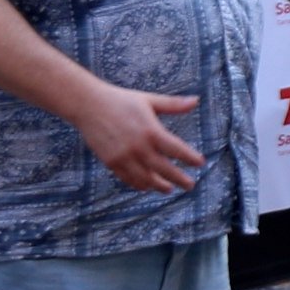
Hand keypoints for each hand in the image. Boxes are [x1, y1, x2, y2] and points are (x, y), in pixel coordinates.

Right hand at [74, 80, 205, 193]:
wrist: (88, 105)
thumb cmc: (121, 100)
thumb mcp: (149, 100)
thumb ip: (173, 104)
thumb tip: (196, 100)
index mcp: (152, 131)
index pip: (177, 150)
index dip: (190, 158)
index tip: (201, 163)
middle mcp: (140, 147)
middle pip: (165, 170)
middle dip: (180, 179)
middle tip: (190, 185)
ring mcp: (125, 157)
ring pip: (147, 179)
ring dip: (160, 186)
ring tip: (169, 189)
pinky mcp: (112, 163)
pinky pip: (129, 179)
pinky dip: (139, 185)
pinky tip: (147, 186)